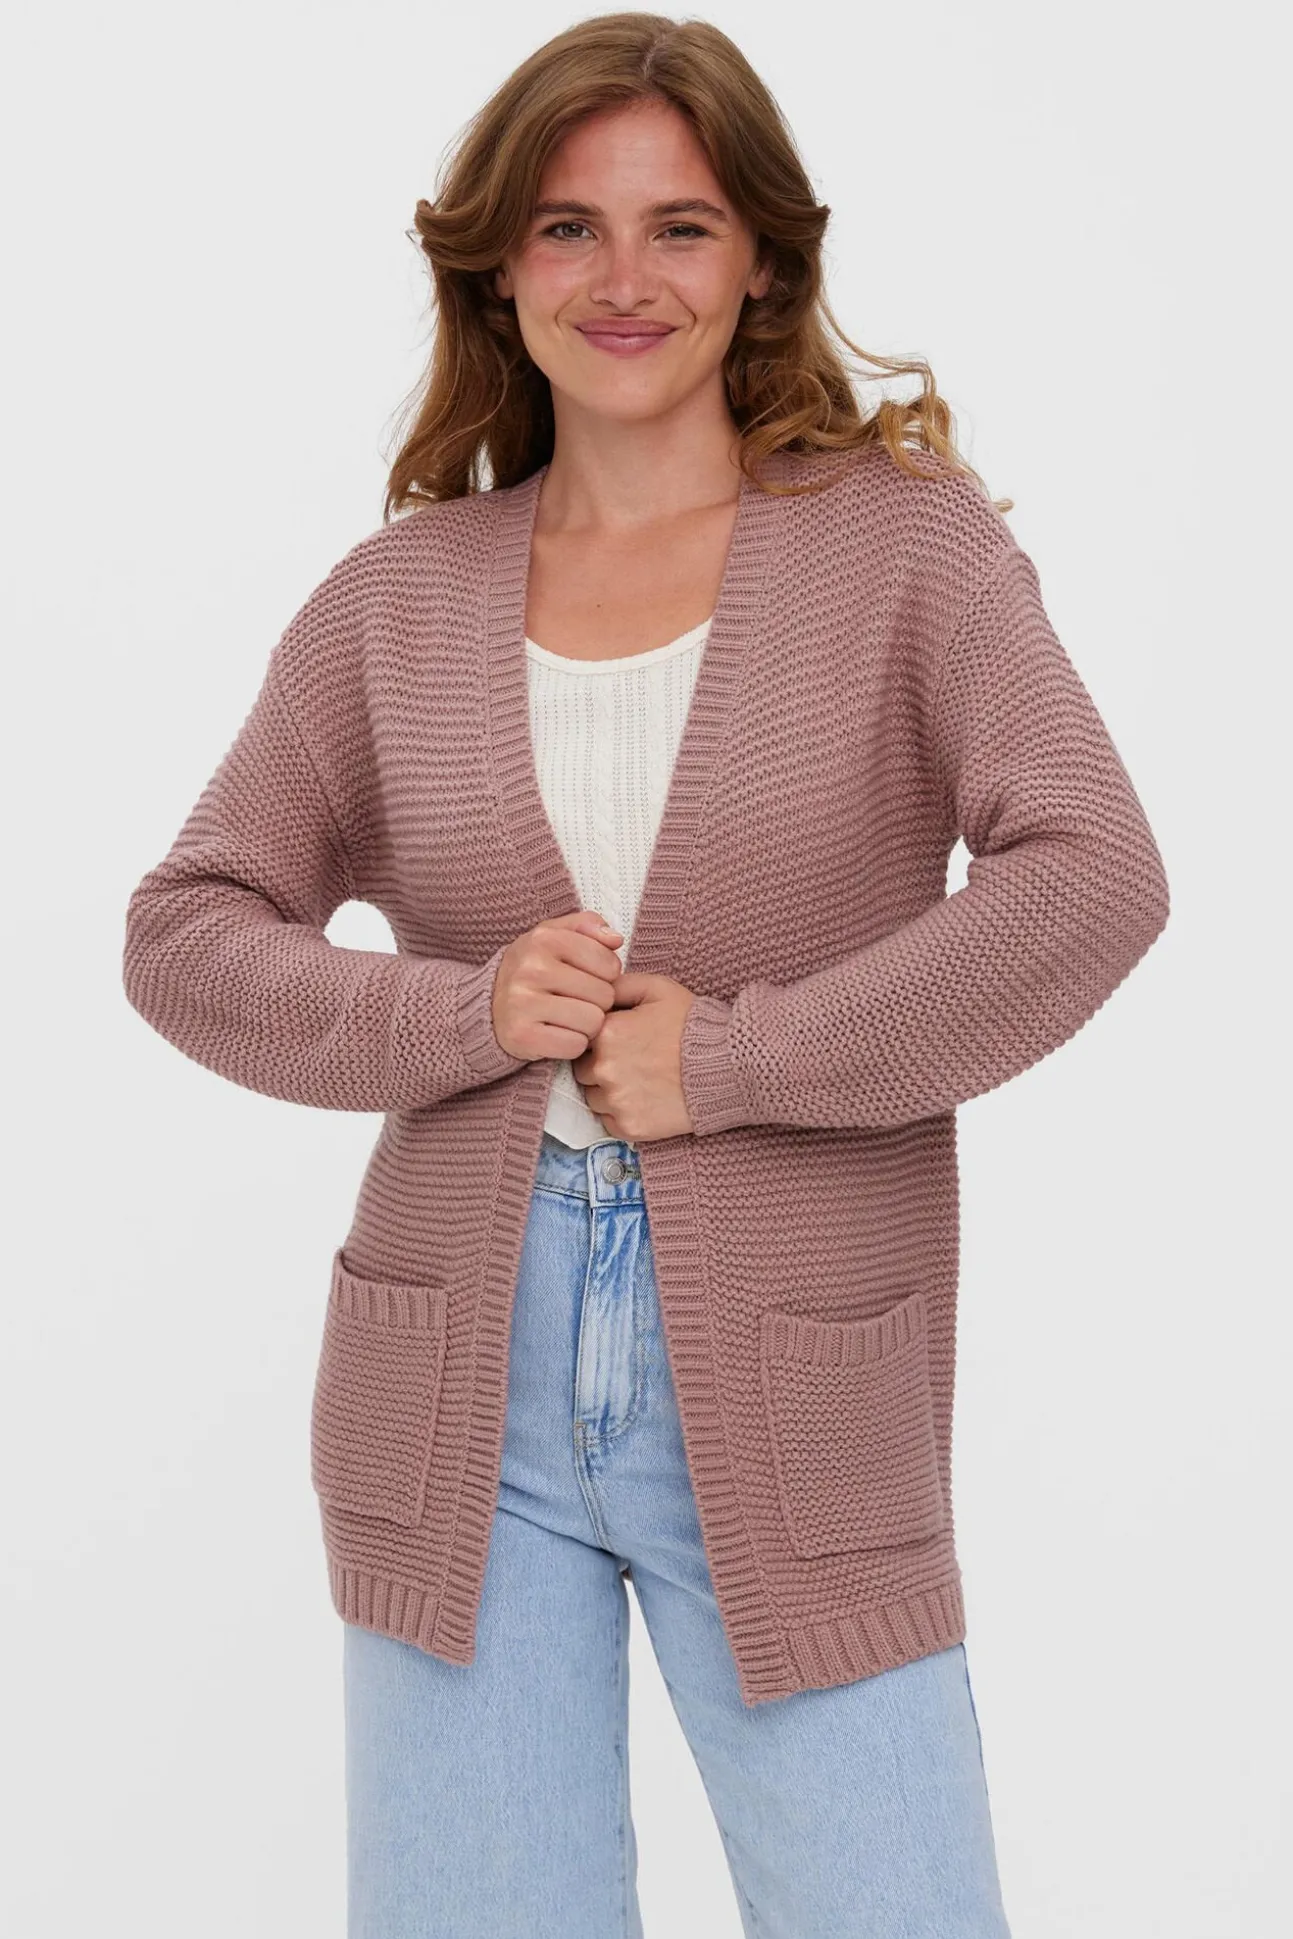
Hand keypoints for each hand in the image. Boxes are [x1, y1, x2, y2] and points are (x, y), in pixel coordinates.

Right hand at [491, 911, 624, 1060]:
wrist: (489, 1005)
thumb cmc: (535, 969)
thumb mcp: (556, 936)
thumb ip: (588, 926)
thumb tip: (616, 939)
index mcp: (544, 939)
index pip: (609, 964)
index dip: (607, 976)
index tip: (588, 978)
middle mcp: (531, 968)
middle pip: (604, 995)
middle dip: (598, 1002)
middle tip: (577, 1001)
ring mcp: (522, 1003)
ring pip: (593, 1021)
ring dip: (588, 1025)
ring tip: (569, 1018)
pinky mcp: (521, 1035)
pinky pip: (575, 1045)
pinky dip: (572, 1044)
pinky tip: (558, 1034)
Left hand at [571, 971, 695, 1141]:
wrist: (729, 1065)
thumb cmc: (693, 1024)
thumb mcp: (657, 989)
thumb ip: (619, 986)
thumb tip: (595, 991)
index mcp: (605, 1032)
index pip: (581, 1038)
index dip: (600, 1040)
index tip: (622, 1042)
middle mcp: (603, 1068)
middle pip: (584, 1071)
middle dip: (602, 1066)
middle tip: (634, 1062)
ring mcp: (616, 1101)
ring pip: (594, 1098)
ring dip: (610, 1092)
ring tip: (643, 1081)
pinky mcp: (629, 1127)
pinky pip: (610, 1122)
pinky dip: (623, 1114)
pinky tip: (647, 1100)